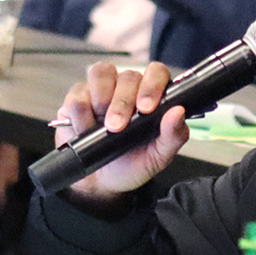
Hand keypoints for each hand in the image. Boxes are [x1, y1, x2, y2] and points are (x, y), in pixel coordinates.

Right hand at [54, 60, 187, 209]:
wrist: (102, 181)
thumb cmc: (133, 163)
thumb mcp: (158, 156)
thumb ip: (173, 135)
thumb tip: (178, 112)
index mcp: (152, 95)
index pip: (156, 72)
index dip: (152, 84)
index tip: (146, 108)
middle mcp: (128, 87)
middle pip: (127, 76)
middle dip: (122, 103)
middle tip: (117, 127)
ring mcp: (101, 89)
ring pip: (100, 74)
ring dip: (100, 100)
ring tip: (102, 126)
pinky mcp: (77, 97)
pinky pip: (76, 95)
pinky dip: (79, 115)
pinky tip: (84, 129)